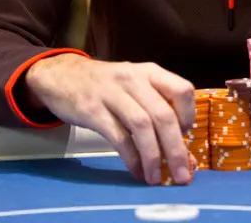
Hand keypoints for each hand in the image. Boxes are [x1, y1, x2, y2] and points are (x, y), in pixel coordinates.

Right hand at [24, 54, 195, 185]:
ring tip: (156, 177)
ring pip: (142, 126)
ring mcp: (112, 93)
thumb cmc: (106, 84)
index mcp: (149, 72)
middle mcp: (133, 79)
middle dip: (175, 148)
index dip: (188, 115)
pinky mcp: (93, 109)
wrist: (62, 74)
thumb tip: (179, 148)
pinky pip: (118, 136)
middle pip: (163, 115)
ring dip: (153, 156)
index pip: (182, 89)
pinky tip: (136, 170)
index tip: (185, 135)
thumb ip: (154, 107)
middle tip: (182, 174)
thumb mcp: (133, 84)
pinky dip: (131, 157)